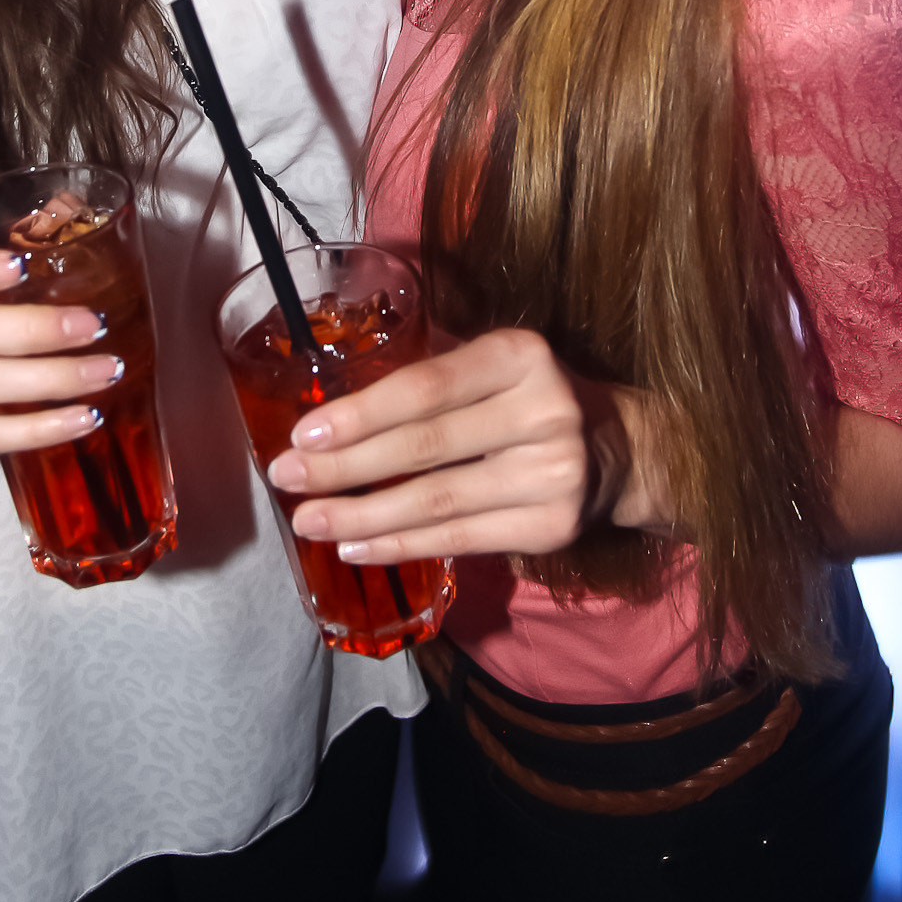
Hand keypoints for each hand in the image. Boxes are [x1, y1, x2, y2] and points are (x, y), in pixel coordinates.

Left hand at [266, 327, 667, 565]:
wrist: (613, 450)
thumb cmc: (523, 397)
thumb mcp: (491, 363)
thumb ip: (429, 371)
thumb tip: (326, 398)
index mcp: (520, 354)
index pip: (426, 387)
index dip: (361, 413)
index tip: (302, 432)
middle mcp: (545, 410)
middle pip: (425, 446)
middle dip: (344, 467)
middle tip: (288, 477)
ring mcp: (554, 474)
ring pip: (437, 502)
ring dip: (362, 516)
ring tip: (309, 520)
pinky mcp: (554, 527)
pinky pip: (461, 540)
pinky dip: (401, 545)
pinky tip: (356, 547)